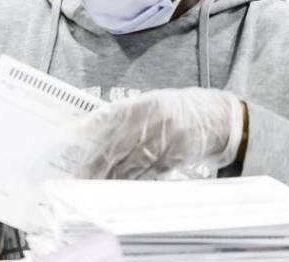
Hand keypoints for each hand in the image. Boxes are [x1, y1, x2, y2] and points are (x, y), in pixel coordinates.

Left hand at [76, 88, 244, 179]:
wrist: (214, 116)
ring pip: (136, 162)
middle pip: (121, 145)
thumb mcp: (148, 104)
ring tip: (97, 186)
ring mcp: (171, 137)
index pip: (111, 117)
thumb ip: (122, 116)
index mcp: (144, 103)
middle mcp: (157, 119)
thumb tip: (88, 131)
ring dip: (114, 176)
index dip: (90, 131)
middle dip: (98, 163)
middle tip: (81, 176)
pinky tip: (123, 185)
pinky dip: (137, 179)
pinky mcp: (181, 154)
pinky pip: (154, 170)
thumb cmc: (174, 111)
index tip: (74, 142)